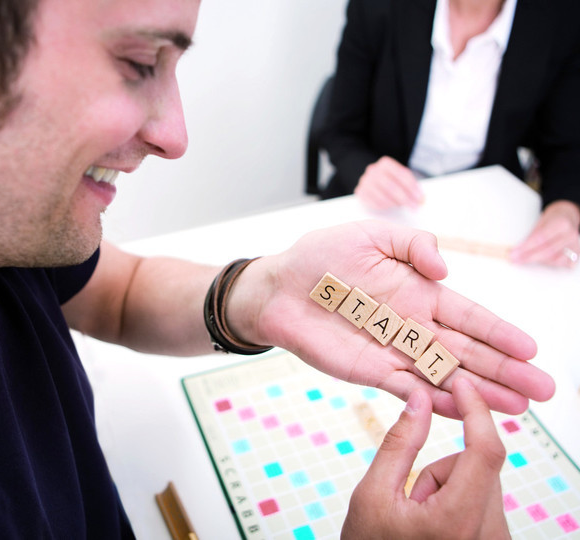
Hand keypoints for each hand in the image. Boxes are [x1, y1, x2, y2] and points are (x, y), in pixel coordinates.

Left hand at [229, 220, 553, 417]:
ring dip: (478, 392)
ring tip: (516, 411)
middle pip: (465, 351)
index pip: (467, 315)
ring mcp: (391, 350)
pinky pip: (406, 388)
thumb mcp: (369, 235)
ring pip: (443, 375)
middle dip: (504, 371)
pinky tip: (461, 411)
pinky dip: (432, 401)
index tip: (531, 350)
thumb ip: (411, 245)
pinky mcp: (367, 370)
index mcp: (417, 292)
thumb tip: (445, 269)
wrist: (276, 287)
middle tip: (541, 392)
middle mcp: (411, 324)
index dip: (499, 332)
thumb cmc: (319, 256)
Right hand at [341, 379, 510, 538]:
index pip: (484, 451)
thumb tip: (420, 398)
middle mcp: (489, 535)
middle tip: (411, 497)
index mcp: (457, 521)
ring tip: (419, 515)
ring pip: (481, 480)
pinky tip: (433, 523)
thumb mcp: (373, 493)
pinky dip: (458, 499)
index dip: (476, 410)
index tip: (461, 384)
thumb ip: (400, 442)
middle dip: (442, 467)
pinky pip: (484, 499)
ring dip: (448, 484)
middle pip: (479, 465)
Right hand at [354, 156, 424, 209]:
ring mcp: (365, 182)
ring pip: (382, 196)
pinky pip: (374, 203)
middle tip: (414, 206)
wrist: (371, 179)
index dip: (412, 188)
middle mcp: (373, 171)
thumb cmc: (389, 179)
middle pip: (391, 186)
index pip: (401, 175)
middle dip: (405, 198)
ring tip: (402, 205)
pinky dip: (385, 206)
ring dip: (395, 203)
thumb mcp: (400, 177)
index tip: (420, 198)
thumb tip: (420, 199)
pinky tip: (391, 205)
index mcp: (385, 163)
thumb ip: (410, 185)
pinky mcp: (360, 192)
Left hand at [510, 200, 579, 267]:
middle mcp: (570, 235)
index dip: (525, 248)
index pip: (540, 239)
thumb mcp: (540, 222)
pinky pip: (562, 264)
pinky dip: (550, 263)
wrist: (568, 217)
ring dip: (538, 261)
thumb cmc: (553, 219)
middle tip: (516, 260)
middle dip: (528, 257)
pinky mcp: (577, 254)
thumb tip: (517, 250)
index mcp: (561, 224)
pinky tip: (542, 260)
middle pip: (547, 251)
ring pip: (554, 260)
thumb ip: (531, 236)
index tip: (514, 253)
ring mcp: (575, 245)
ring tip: (527, 258)